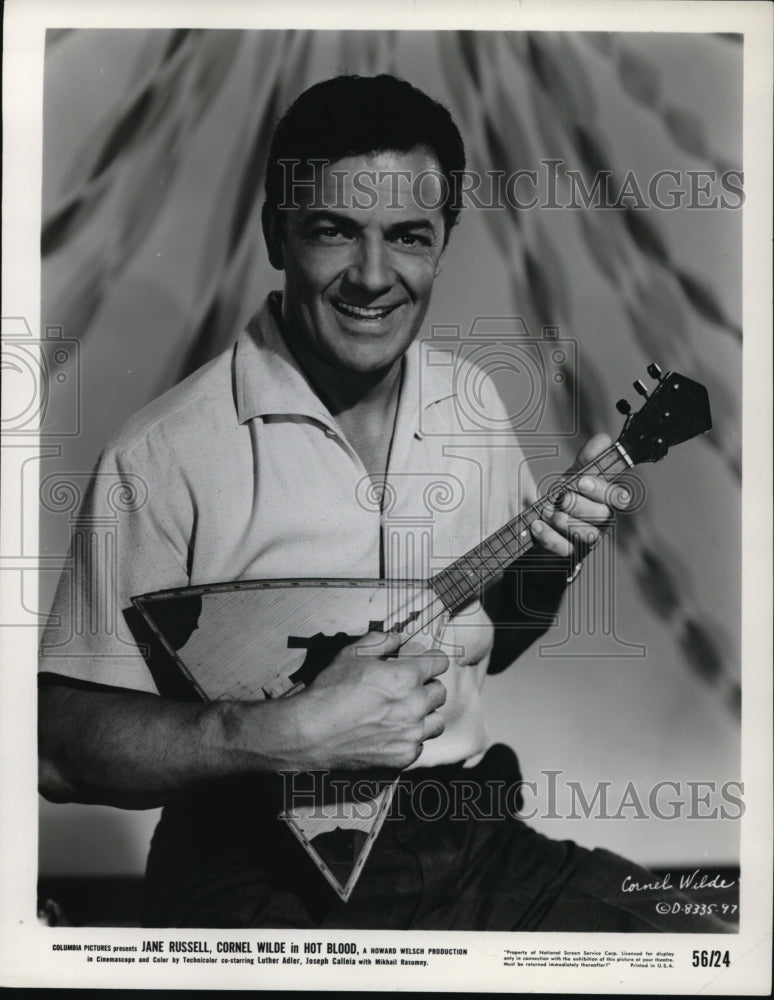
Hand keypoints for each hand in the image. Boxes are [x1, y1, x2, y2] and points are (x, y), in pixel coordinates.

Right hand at [292, 631, 448, 771]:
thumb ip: (381, 641)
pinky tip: (392, 731)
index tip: (425, 663)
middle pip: (440, 691)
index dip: (431, 660)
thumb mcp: (351, 654)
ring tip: (404, 712)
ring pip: (436, 721)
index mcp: (406, 676)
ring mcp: (411, 733)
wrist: (311, 732)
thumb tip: (399, 638)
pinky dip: (411, 738)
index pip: (440, 662)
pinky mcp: (403, 755)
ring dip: (425, 714)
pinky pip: (420, 744)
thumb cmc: (329, 692)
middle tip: (407, 689)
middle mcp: (415, 705)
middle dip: (426, 686)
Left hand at [530, 433, 630, 560]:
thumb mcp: (573, 476)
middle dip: (579, 505)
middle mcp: (600, 521)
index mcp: (604, 500)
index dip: (604, 490)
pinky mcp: (570, 553)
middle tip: (561, 497)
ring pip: (588, 535)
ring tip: (548, 511)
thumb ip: (587, 459)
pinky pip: (565, 549)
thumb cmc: (565, 499)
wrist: (545, 526)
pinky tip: (537, 524)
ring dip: (565, 521)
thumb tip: (603, 439)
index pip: (618, 497)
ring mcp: (586, 539)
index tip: (582, 482)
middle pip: (602, 516)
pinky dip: (549, 536)